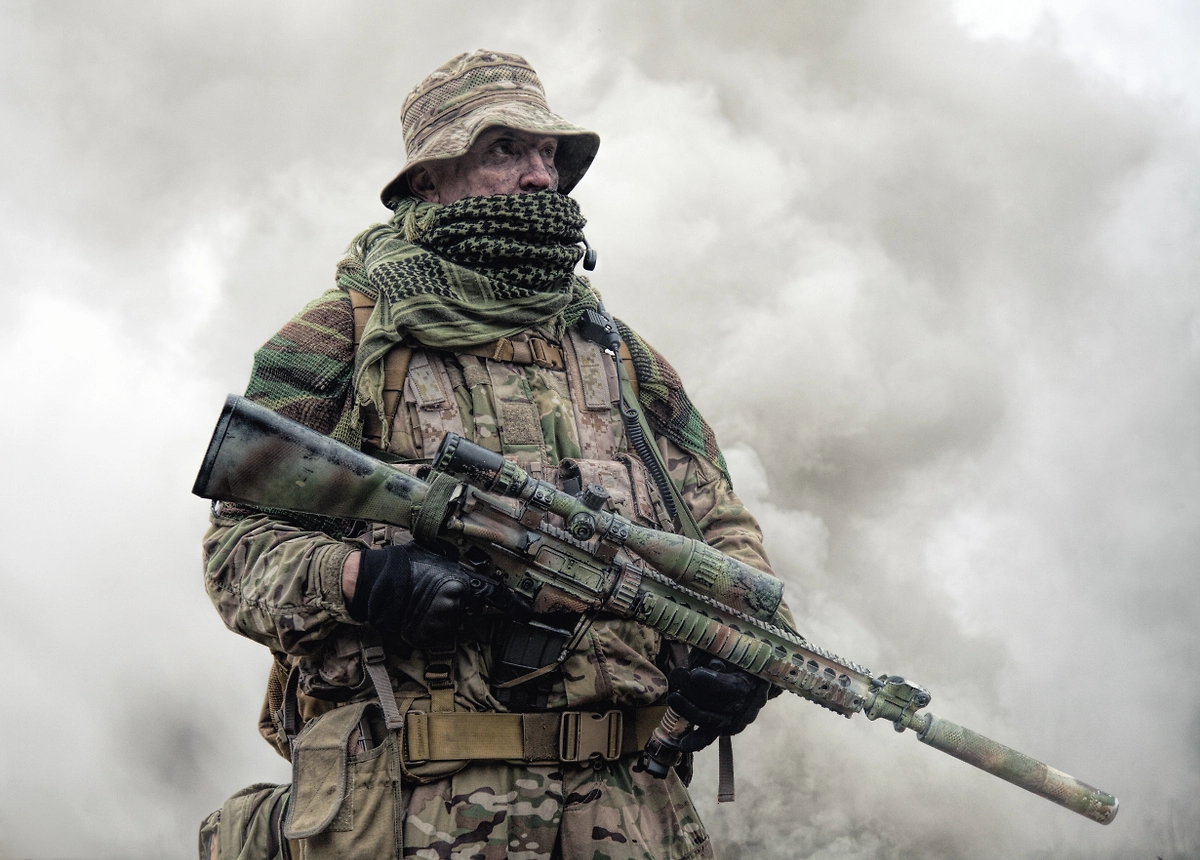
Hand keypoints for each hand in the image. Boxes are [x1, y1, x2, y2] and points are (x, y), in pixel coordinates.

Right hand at [347, 544, 472, 648]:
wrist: (375, 580)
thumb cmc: (400, 564)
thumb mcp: (431, 554)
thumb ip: (448, 562)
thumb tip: (458, 560)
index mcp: (457, 586)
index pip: (467, 595)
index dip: (456, 594)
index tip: (447, 593)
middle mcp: (450, 606)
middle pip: (457, 612)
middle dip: (447, 607)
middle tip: (430, 600)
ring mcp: (437, 623)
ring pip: (445, 627)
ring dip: (436, 621)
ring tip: (421, 609)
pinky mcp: (423, 637)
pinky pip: (430, 638)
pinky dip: (424, 631)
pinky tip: (415, 619)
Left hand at [667, 653, 773, 752]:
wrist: (752, 667)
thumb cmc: (738, 651)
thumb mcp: (731, 645)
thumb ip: (719, 649)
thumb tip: (705, 652)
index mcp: (753, 681)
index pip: (733, 688)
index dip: (713, 683)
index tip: (694, 674)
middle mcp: (747, 704)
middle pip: (718, 705)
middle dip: (693, 691)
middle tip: (677, 674)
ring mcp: (734, 717)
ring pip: (710, 720)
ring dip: (688, 710)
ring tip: (674, 696)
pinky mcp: (723, 726)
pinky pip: (709, 735)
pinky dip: (696, 740)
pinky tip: (683, 744)